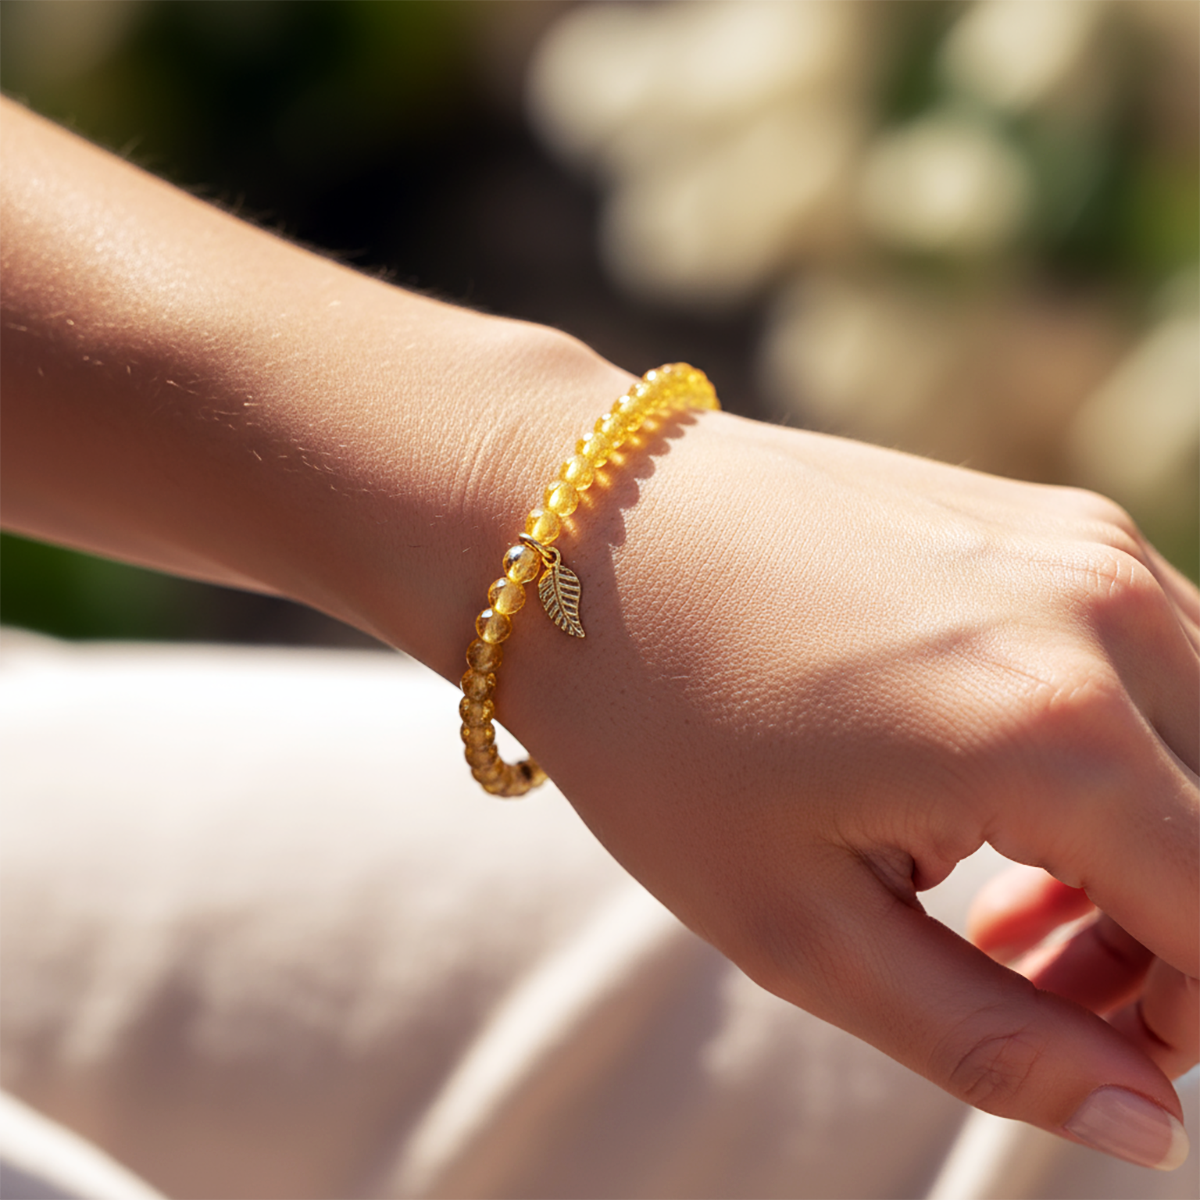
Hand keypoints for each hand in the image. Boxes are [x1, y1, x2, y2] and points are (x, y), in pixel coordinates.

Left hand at [500, 412, 1199, 1168]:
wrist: (570, 524)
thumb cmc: (652, 726)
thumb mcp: (795, 924)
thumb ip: (988, 1038)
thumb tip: (1148, 1123)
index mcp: (1048, 730)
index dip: (1189, 1018)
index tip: (1099, 1050)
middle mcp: (1102, 613)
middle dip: (1176, 944)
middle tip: (1033, 980)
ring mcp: (1080, 545)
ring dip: (1153, 848)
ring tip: (1006, 900)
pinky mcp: (1043, 517)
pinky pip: (1153, 660)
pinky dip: (1121, 754)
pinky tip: (996, 792)